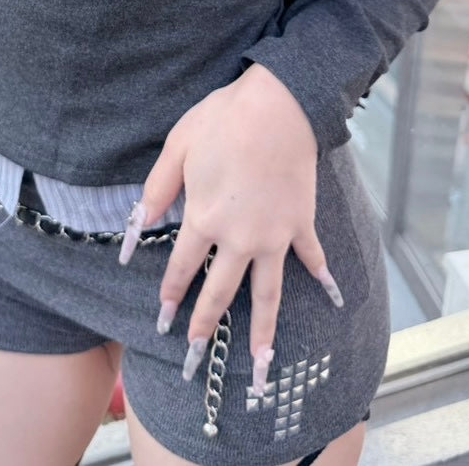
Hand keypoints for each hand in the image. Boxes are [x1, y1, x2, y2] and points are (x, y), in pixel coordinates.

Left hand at [118, 63, 342, 394]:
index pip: (181, 268)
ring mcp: (275, 235)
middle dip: (205, 324)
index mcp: (204, 219)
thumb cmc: (224, 118)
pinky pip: (311, 257)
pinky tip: (330, 296)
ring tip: (262, 364)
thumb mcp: (179, 145)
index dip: (171, 295)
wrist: (279, 104)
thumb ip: (158, 189)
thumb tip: (138, 225)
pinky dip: (321, 276)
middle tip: (195, 353)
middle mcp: (239, 238)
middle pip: (220, 291)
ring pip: (267, 293)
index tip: (162, 320)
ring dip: (263, 330)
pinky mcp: (301, 222)